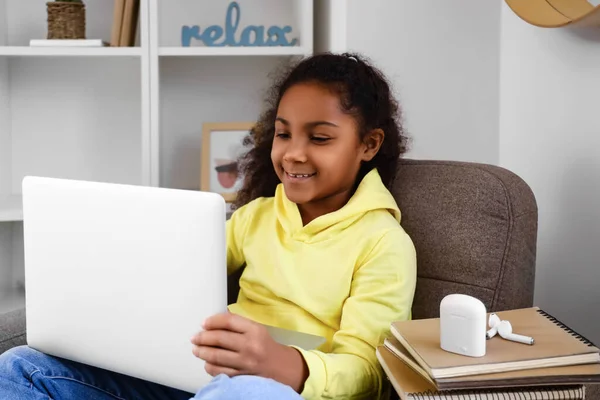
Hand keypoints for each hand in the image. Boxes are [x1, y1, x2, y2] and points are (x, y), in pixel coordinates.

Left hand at [191, 312, 307, 391]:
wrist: (282, 368)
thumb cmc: (266, 346)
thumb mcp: (256, 329)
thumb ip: (238, 325)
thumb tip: (212, 323)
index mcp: (254, 329)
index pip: (228, 322)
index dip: (213, 321)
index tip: (203, 323)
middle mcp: (250, 345)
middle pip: (220, 338)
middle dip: (203, 337)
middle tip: (195, 337)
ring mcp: (246, 362)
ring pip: (217, 356)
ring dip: (202, 352)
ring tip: (196, 349)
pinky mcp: (242, 376)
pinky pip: (220, 371)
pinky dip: (210, 366)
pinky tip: (207, 363)